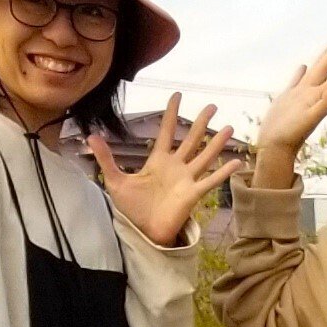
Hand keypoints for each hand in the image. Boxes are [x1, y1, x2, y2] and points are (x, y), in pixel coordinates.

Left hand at [90, 99, 243, 246]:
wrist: (143, 231)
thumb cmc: (133, 208)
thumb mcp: (115, 181)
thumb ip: (106, 158)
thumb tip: (91, 136)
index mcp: (158, 160)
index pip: (167, 131)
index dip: (172, 113)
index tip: (178, 95)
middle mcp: (176, 166)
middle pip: (191, 139)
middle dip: (201, 122)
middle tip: (212, 106)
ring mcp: (186, 179)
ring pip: (204, 156)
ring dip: (216, 143)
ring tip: (229, 127)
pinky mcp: (193, 194)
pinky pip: (210, 181)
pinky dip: (223, 172)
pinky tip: (235, 162)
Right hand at [254, 39, 326, 183]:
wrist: (274, 147)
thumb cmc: (292, 135)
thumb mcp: (310, 118)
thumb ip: (324, 102)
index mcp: (319, 97)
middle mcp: (312, 94)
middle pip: (325, 69)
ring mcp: (300, 96)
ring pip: (313, 73)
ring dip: (321, 60)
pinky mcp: (287, 99)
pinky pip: (296, 81)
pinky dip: (300, 73)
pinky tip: (302, 66)